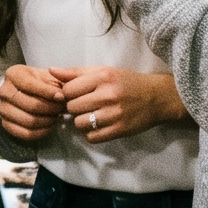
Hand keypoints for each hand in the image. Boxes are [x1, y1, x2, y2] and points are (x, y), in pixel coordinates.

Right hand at [0, 63, 67, 142]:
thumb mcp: (50, 75)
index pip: (29, 85)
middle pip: (30, 105)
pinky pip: (26, 134)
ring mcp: (3, 109)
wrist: (29, 93)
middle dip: (51, 108)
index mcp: (13, 74)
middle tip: (62, 108)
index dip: (48, 92)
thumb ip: (60, 79)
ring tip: (58, 116)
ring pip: (29, 121)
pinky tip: (51, 125)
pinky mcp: (6, 124)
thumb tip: (61, 93)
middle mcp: (3, 91)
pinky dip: (43, 132)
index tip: (62, 97)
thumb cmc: (42, 82)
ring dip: (48, 121)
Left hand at [57, 67, 184, 142]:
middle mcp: (108, 95)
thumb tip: (51, 70)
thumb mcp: (103, 71)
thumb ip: (76, 72)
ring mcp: (114, 114)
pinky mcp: (120, 130)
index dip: (68, 94)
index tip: (76, 94)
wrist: (157, 97)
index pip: (68, 90)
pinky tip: (99, 125)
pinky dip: (91, 133)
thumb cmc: (126, 82)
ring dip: (81, 122)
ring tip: (91, 115)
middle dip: (74, 107)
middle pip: (71, 108)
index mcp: (103, 77)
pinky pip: (92, 137)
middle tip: (85, 105)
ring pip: (79, 124)